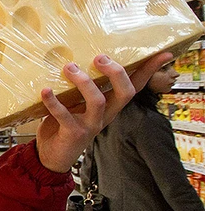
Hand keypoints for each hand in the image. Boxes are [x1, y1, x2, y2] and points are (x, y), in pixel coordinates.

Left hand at [36, 52, 172, 172]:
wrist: (51, 156)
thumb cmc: (64, 124)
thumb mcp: (77, 103)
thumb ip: (80, 88)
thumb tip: (73, 56)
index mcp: (111, 106)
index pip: (135, 86)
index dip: (149, 71)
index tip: (164, 53)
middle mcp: (105, 115)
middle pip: (125, 93)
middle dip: (116, 73)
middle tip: (100, 57)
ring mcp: (90, 125)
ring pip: (98, 101)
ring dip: (84, 82)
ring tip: (69, 67)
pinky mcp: (72, 133)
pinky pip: (64, 115)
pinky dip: (53, 102)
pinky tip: (45, 90)